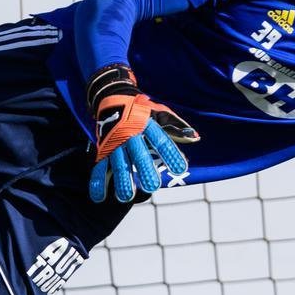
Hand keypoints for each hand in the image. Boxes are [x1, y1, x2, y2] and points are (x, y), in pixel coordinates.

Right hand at [86, 64, 198, 202]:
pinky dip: (99, 181)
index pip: (161, 140)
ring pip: (118, 162)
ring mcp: (115, 143)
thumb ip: (178, 127)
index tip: (181, 169)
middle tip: (152, 186)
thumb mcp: (162, 114)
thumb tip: (196, 138)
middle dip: (144, 169)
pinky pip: (100, 166)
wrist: (113, 97)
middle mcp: (130, 134)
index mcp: (146, 125)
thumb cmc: (143, 111)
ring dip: (121, 179)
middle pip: (138, 153)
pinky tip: (100, 197)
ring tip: (126, 196)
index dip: (170, 154)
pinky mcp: (104, 150)